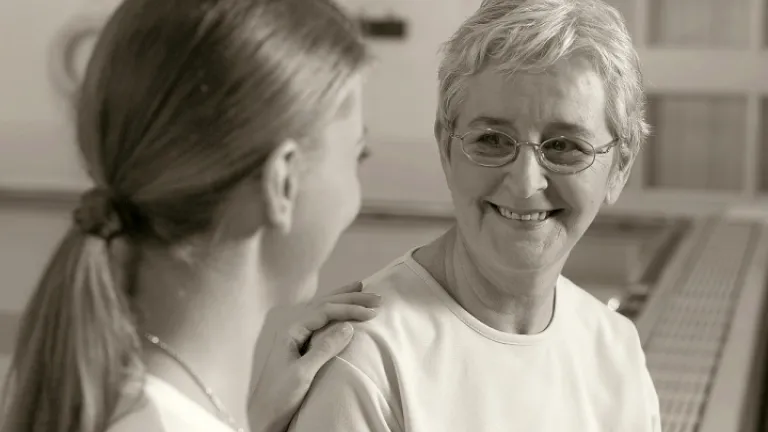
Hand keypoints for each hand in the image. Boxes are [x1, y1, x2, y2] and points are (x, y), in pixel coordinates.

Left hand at [248, 281, 381, 431]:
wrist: (264, 416)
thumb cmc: (280, 396)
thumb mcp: (303, 373)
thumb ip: (324, 348)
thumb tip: (348, 326)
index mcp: (291, 330)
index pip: (325, 311)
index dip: (350, 309)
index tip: (372, 312)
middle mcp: (292, 327)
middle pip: (324, 304)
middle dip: (350, 298)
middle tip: (376, 297)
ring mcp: (295, 335)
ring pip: (321, 308)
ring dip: (342, 299)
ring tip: (360, 288)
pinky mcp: (299, 345)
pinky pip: (320, 319)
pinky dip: (334, 310)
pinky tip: (340, 308)